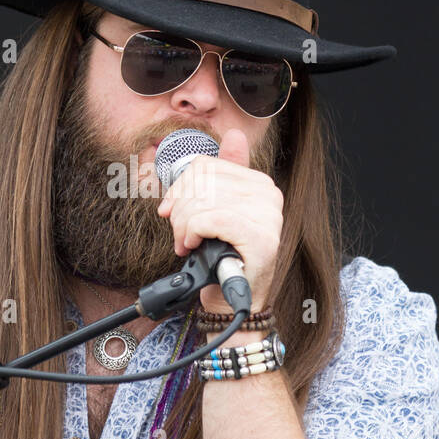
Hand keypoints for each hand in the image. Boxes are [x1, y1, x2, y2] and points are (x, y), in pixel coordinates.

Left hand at [156, 127, 282, 314]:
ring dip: (182, 227)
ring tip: (186, 245)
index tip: (170, 210)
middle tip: (179, 234)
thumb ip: (221, 177)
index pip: (205, 166)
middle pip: (201, 182)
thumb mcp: (217, 212)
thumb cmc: (222, 258)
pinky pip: (210, 219)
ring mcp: (268, 216)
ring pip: (202, 201)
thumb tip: (235, 135)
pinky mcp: (260, 238)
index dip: (179, 187)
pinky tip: (193, 247)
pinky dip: (192, 233)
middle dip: (179, 210)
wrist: (234, 303)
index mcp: (260, 183)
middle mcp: (269, 195)